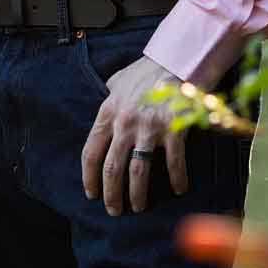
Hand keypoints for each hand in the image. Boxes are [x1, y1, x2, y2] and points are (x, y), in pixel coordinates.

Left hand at [82, 56, 187, 215]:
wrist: (178, 57)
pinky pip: (173, 163)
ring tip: (138, 207)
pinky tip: (178, 189)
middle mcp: (125, 123)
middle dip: (111, 193)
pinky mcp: (174, 130)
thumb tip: (105, 111)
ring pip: (137, 172)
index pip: (91, 152)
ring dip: (137, 194)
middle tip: (113, 210)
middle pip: (112, 168)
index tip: (91, 193)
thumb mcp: (118, 82)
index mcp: (108, 112)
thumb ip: (110, 99)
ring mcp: (150, 128)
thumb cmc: (148, 69)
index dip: (89, 176)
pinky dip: (176, 179)